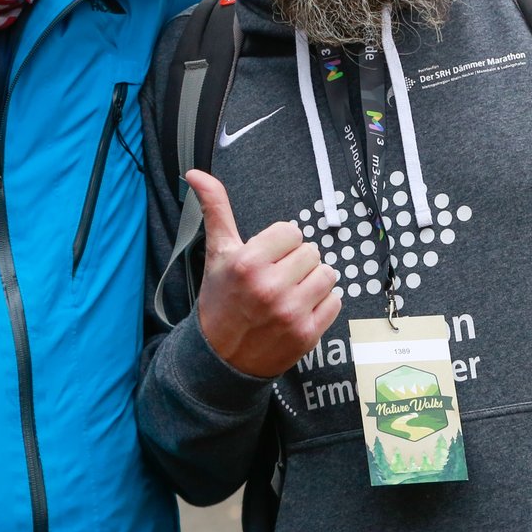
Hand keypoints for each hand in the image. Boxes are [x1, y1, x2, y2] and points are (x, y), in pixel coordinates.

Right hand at [188, 170, 341, 378]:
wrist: (221, 357)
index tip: (267, 260)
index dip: (280, 244)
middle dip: (296, 263)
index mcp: (248, 263)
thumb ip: (215, 209)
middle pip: (311, 252)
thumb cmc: (221, 300)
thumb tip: (196, 173)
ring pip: (328, 274)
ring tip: (289, 293)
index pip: (292, 232)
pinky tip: (299, 310)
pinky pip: (336, 301)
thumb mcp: (218, 254)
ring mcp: (291, 313)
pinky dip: (322, 304)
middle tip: (276, 279)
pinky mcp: (308, 334)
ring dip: (312, 282)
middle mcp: (270, 288)